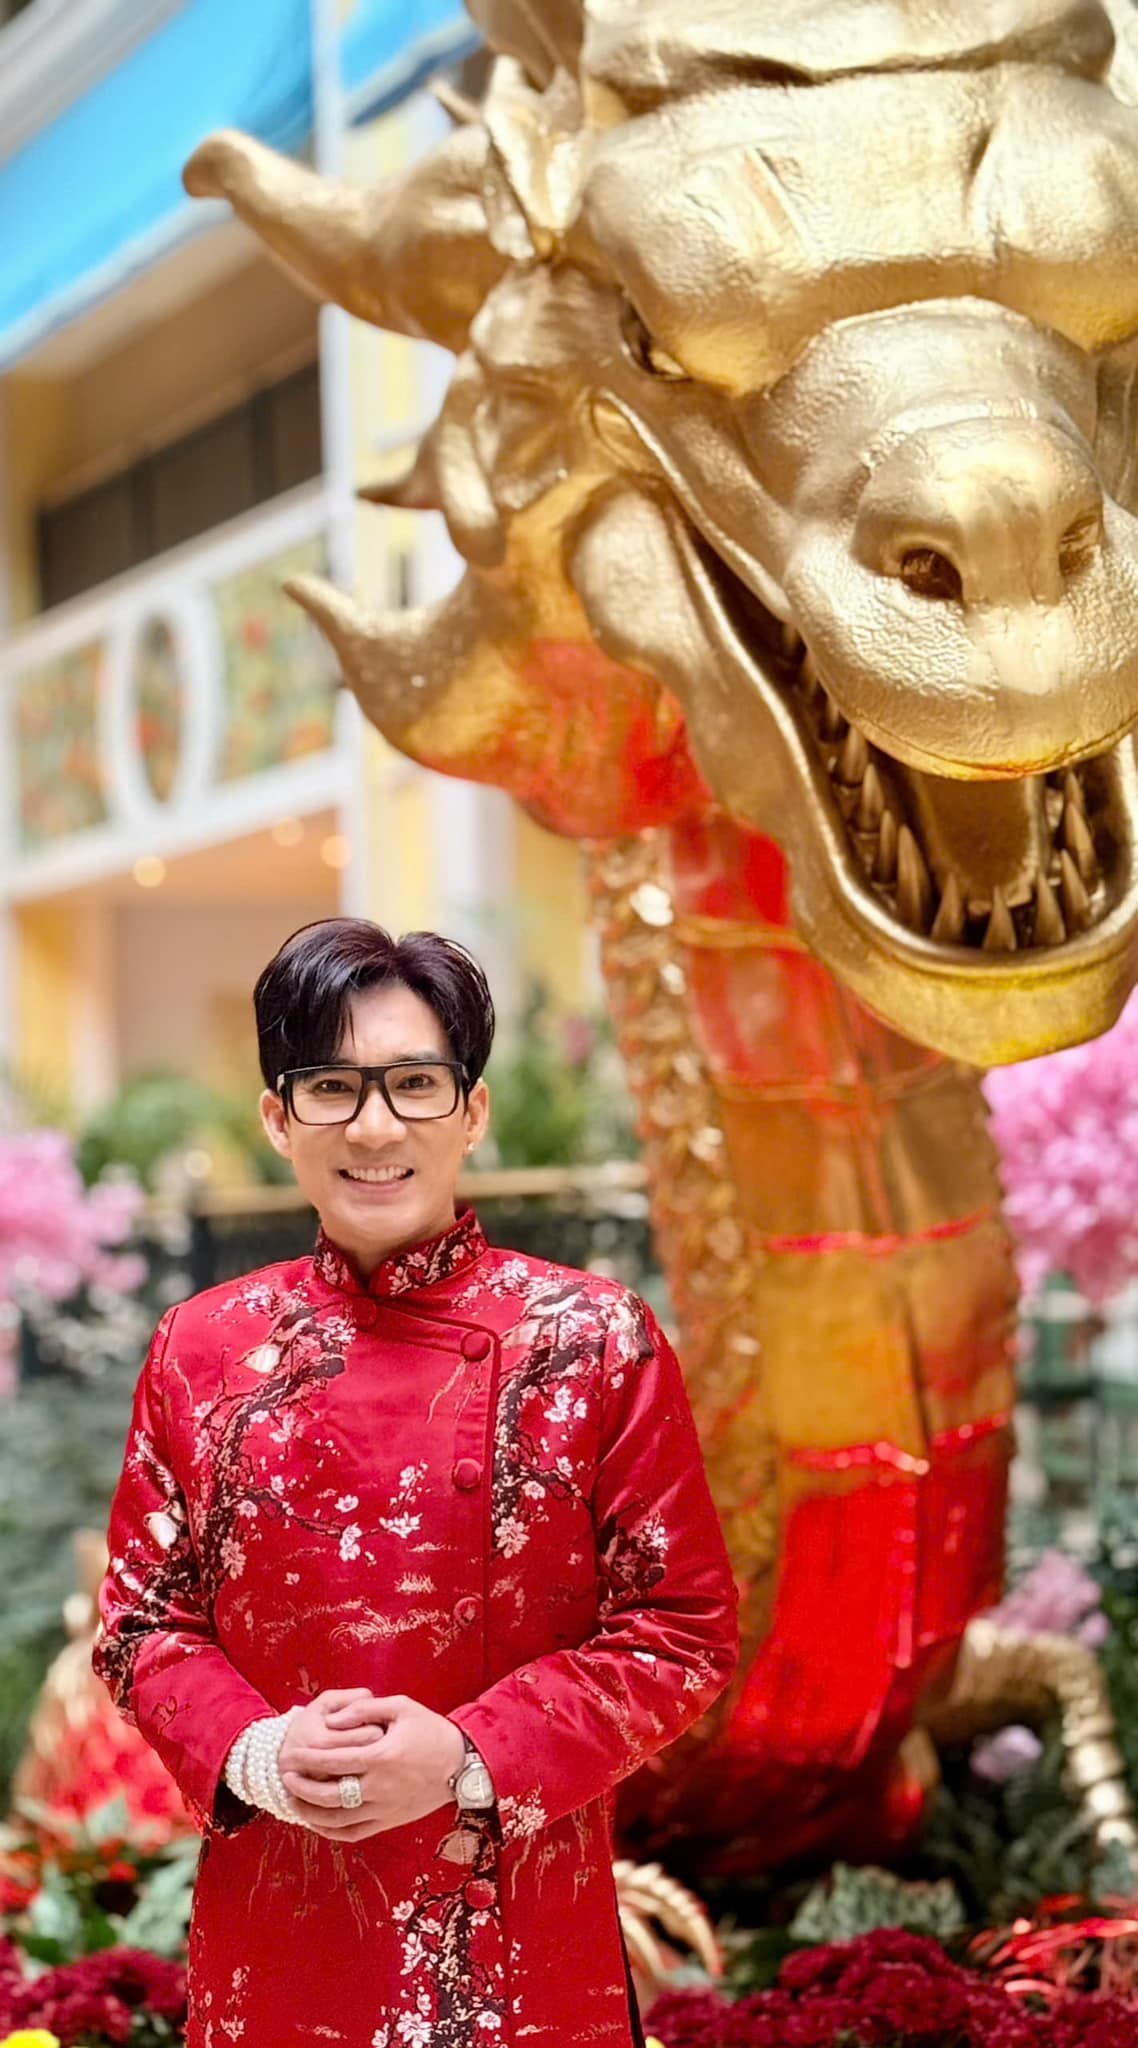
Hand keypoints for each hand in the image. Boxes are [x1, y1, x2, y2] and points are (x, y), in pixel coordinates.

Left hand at [279, 1693, 464, 1843]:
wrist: (461, 1764)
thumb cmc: (431, 1731)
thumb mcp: (402, 1707)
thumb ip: (365, 1709)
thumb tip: (334, 1719)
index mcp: (382, 1757)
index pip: (333, 1762)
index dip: (307, 1760)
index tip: (289, 1755)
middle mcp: (380, 1787)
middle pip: (330, 1794)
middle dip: (302, 1787)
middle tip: (285, 1777)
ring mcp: (384, 1809)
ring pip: (338, 1819)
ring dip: (311, 1812)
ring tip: (293, 1801)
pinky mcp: (390, 1822)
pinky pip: (354, 1833)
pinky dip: (332, 1832)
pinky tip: (318, 1823)